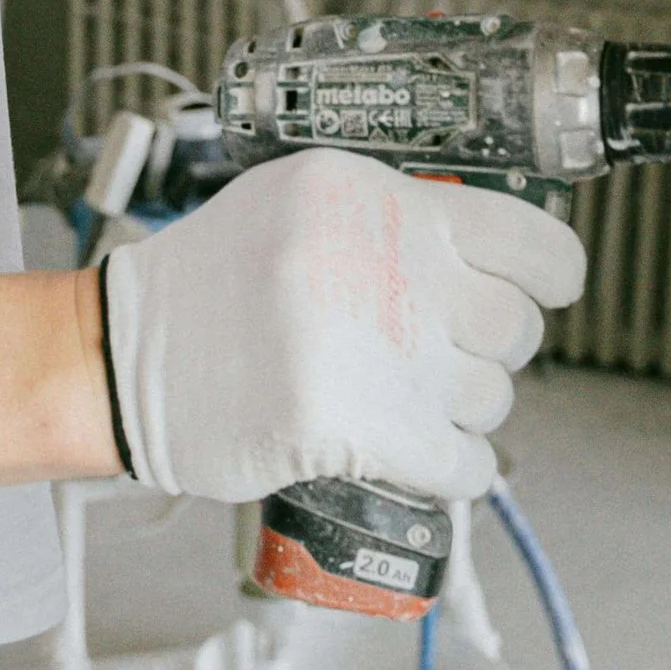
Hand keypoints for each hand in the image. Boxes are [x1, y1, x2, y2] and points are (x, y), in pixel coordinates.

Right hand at [98, 151, 587, 508]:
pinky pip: (462, 465)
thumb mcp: (300, 203)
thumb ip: (393, 220)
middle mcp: (385, 265)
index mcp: (375, 199)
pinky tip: (420, 455)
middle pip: (514, 327)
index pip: (527, 237)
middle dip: (492, 351)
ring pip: (492, 400)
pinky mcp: (356, 427)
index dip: (550, 275)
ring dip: (464, 412)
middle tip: (446, 356)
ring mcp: (374, 349)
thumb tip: (491, 258)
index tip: (542, 290)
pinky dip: (455, 470)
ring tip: (409, 401)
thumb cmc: (209, 282)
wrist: (120, 354)